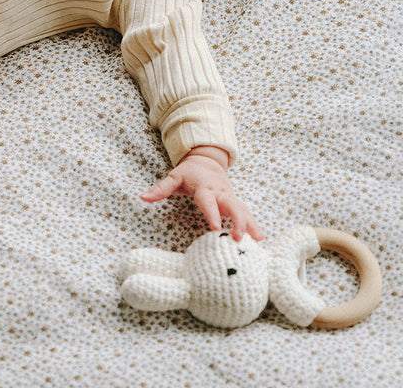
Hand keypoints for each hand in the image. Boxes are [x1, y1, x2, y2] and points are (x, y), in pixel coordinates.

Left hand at [141, 147, 263, 240]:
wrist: (207, 162)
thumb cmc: (189, 173)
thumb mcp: (173, 177)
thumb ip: (160, 189)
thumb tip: (142, 197)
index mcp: (205, 188)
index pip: (209, 201)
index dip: (212, 214)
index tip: (215, 228)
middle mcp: (220, 193)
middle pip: (232, 206)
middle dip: (237, 221)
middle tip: (239, 238)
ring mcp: (229, 198)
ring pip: (243, 210)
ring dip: (249, 224)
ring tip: (257, 240)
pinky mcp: (234, 203)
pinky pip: (245, 213)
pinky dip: (253, 225)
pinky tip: (260, 238)